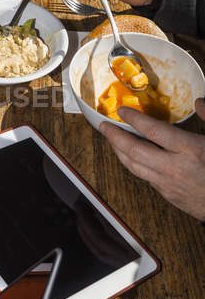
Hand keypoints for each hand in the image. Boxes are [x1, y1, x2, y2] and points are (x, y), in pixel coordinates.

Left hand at [99, 100, 204, 220]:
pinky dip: (134, 166)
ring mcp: (170, 185)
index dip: (135, 119)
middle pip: (135, 151)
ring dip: (120, 152)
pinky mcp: (170, 196)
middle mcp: (176, 168)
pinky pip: (145, 178)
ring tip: (111, 141)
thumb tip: (199, 102)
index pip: (154, 131)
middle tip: (104, 126)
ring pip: (135, 168)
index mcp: (191, 151)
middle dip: (115, 137)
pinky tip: (131, 159)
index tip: (122, 111)